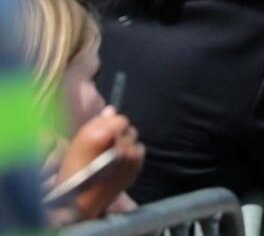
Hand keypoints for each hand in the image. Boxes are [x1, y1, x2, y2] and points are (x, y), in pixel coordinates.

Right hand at [56, 106, 144, 220]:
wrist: (81, 202)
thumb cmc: (74, 172)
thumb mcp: (79, 144)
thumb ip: (97, 124)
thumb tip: (111, 110)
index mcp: (100, 136)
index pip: (119, 119)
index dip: (110, 124)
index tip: (102, 133)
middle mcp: (120, 143)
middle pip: (127, 127)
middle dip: (118, 133)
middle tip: (105, 147)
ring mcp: (131, 155)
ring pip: (133, 137)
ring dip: (125, 143)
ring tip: (112, 156)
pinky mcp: (137, 165)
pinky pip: (139, 150)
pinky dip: (132, 153)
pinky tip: (119, 162)